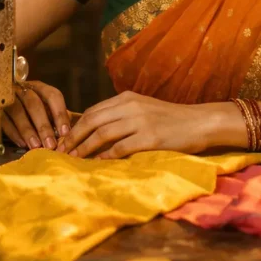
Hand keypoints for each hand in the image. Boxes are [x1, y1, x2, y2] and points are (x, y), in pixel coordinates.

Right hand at [1, 80, 70, 150]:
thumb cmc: (29, 107)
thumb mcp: (44, 107)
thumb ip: (55, 117)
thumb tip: (69, 133)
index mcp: (39, 87)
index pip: (52, 95)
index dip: (59, 113)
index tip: (65, 132)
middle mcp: (23, 89)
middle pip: (34, 104)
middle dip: (43, 126)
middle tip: (50, 144)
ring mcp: (8, 98)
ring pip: (17, 112)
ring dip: (28, 130)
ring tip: (36, 145)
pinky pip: (4, 121)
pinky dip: (14, 133)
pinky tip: (22, 143)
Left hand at [56, 91, 213, 158]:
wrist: (200, 122)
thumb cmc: (171, 118)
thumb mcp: (143, 108)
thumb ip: (121, 115)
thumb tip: (95, 130)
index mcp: (126, 98)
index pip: (92, 111)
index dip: (75, 126)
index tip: (63, 140)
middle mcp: (130, 106)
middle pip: (92, 121)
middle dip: (73, 137)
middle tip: (60, 152)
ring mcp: (140, 122)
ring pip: (102, 134)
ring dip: (84, 148)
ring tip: (72, 159)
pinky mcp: (150, 138)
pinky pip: (120, 147)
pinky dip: (105, 155)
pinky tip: (96, 162)